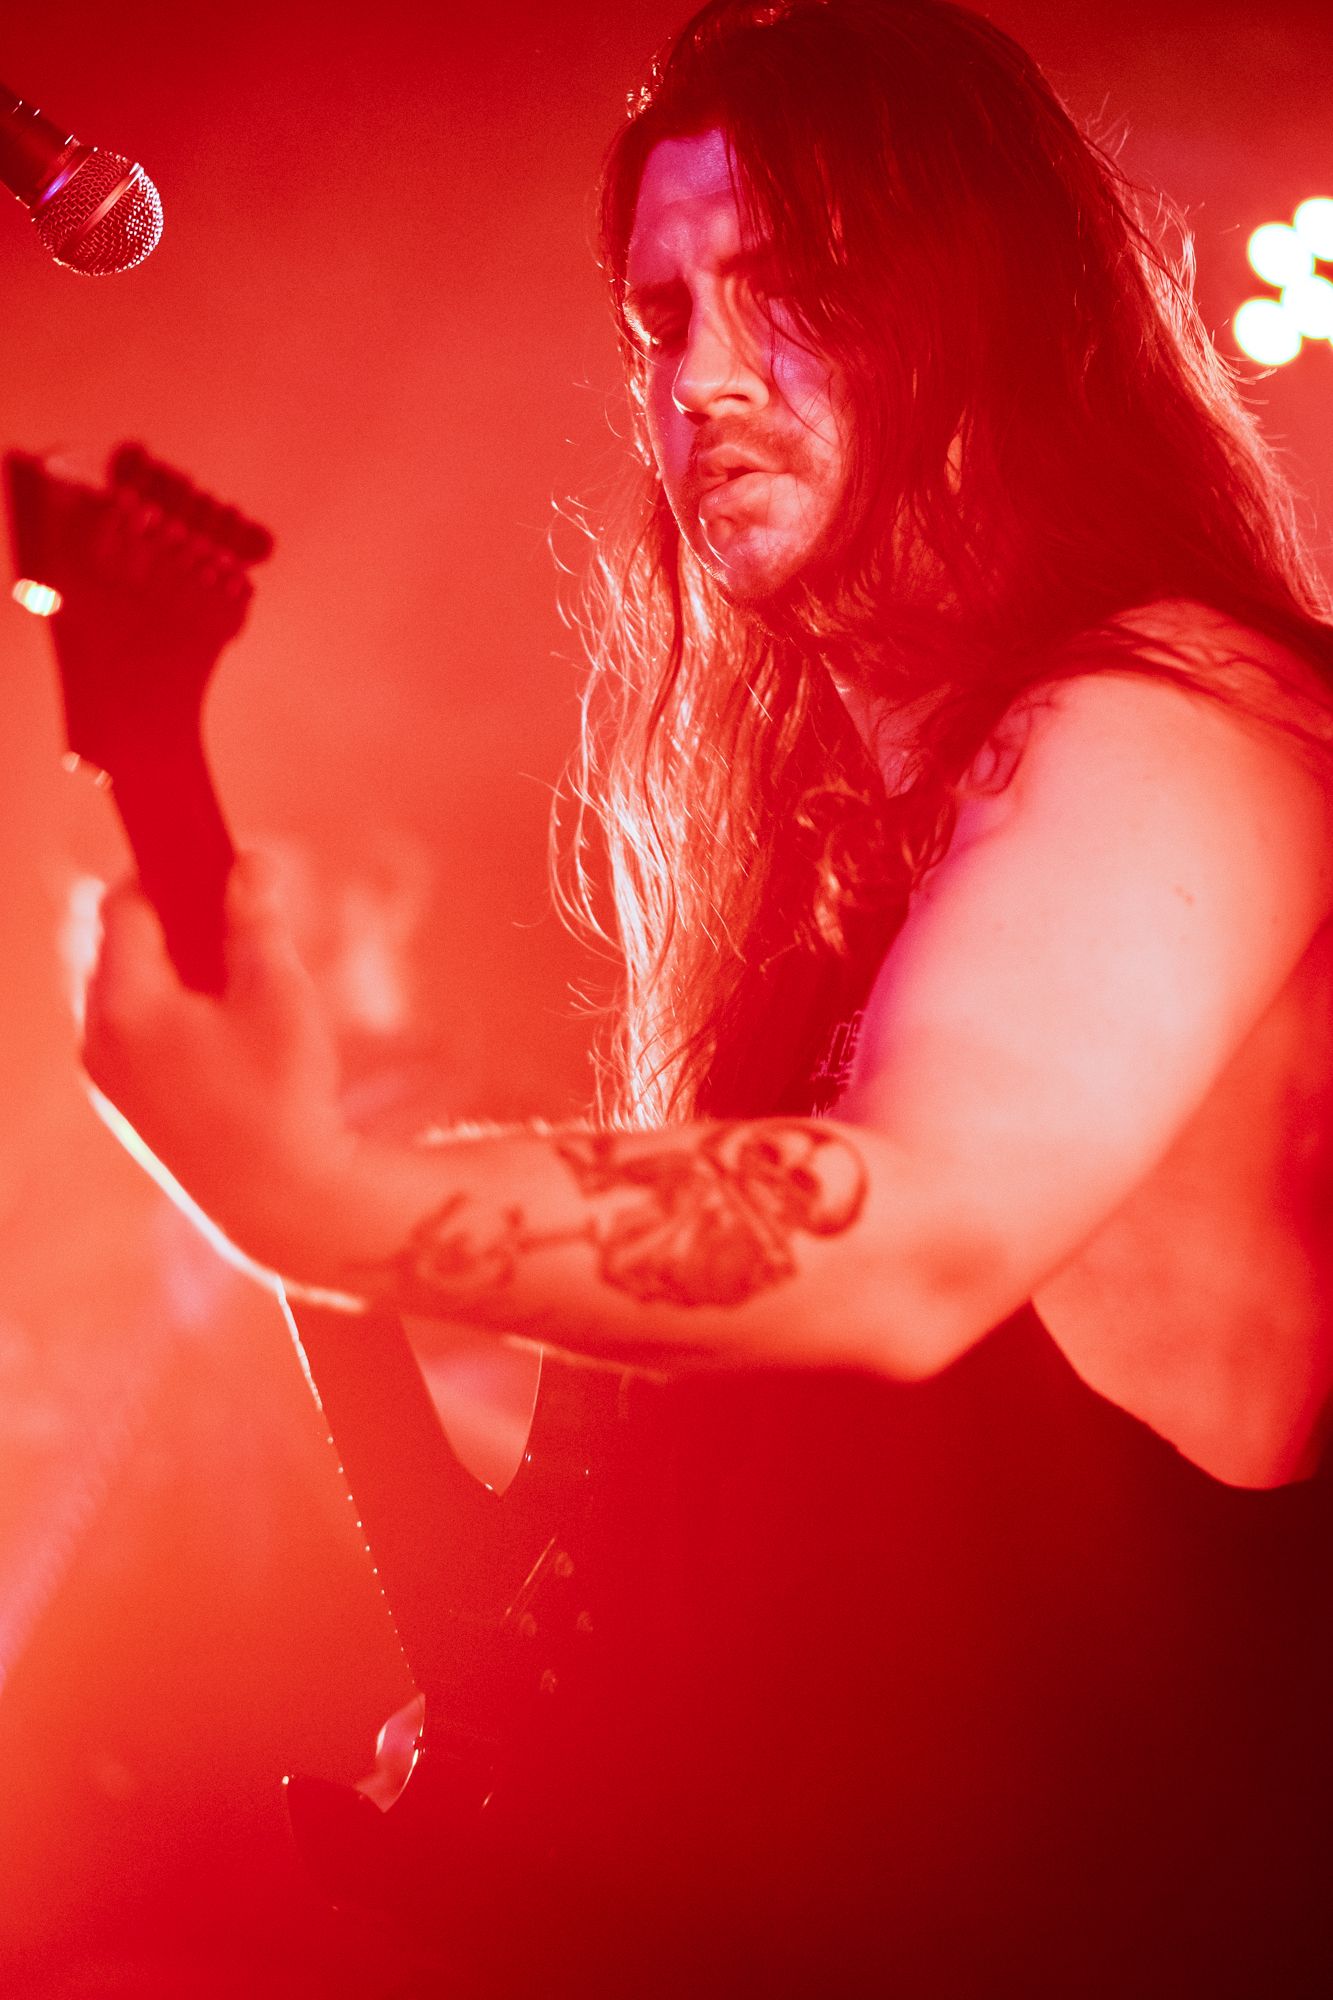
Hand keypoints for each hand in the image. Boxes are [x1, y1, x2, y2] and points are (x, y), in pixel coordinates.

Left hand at [82, 853, 356, 1274]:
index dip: (165, 872)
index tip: (208, 862)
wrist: (279, 1201)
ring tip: (230, 973)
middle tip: (226, 915)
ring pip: (122, 991)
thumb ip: (256, 919)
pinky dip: (164, 1013)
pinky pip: (129, 1034)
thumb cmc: (283, 1093)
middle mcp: (98, 1040)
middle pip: (114, 947)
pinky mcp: (125, 1107)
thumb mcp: (277, 991)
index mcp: (125, 1004)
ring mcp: (105, 1079)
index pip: (121, 905)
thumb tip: (250, 861)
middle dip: (168, 921)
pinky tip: (219, 1025)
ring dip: (168, 968)